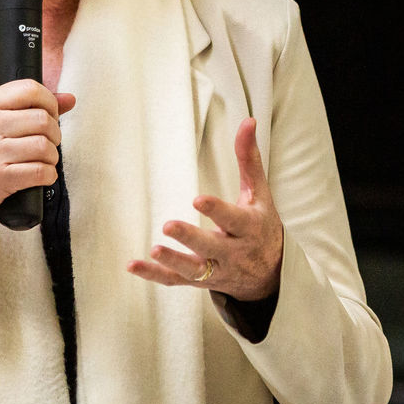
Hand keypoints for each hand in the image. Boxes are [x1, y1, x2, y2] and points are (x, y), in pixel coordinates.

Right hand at [0, 81, 75, 252]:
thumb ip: (27, 107)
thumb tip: (69, 98)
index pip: (30, 89)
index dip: (50, 102)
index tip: (49, 116)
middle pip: (43, 119)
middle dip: (54, 134)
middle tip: (46, 144)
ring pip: (44, 146)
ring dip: (52, 157)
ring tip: (42, 161)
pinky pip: (41, 172)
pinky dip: (48, 175)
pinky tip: (40, 176)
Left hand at [126, 118, 283, 300]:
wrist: (270, 273)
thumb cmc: (261, 225)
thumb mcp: (260, 193)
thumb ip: (249, 159)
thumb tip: (248, 121)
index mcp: (248, 228)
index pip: (233, 220)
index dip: (217, 210)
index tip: (198, 199)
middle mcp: (233, 253)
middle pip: (211, 247)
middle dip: (190, 239)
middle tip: (168, 225)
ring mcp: (216, 270)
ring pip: (194, 270)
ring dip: (173, 261)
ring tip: (154, 249)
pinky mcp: (200, 281)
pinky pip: (175, 281)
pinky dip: (154, 275)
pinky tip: (133, 265)